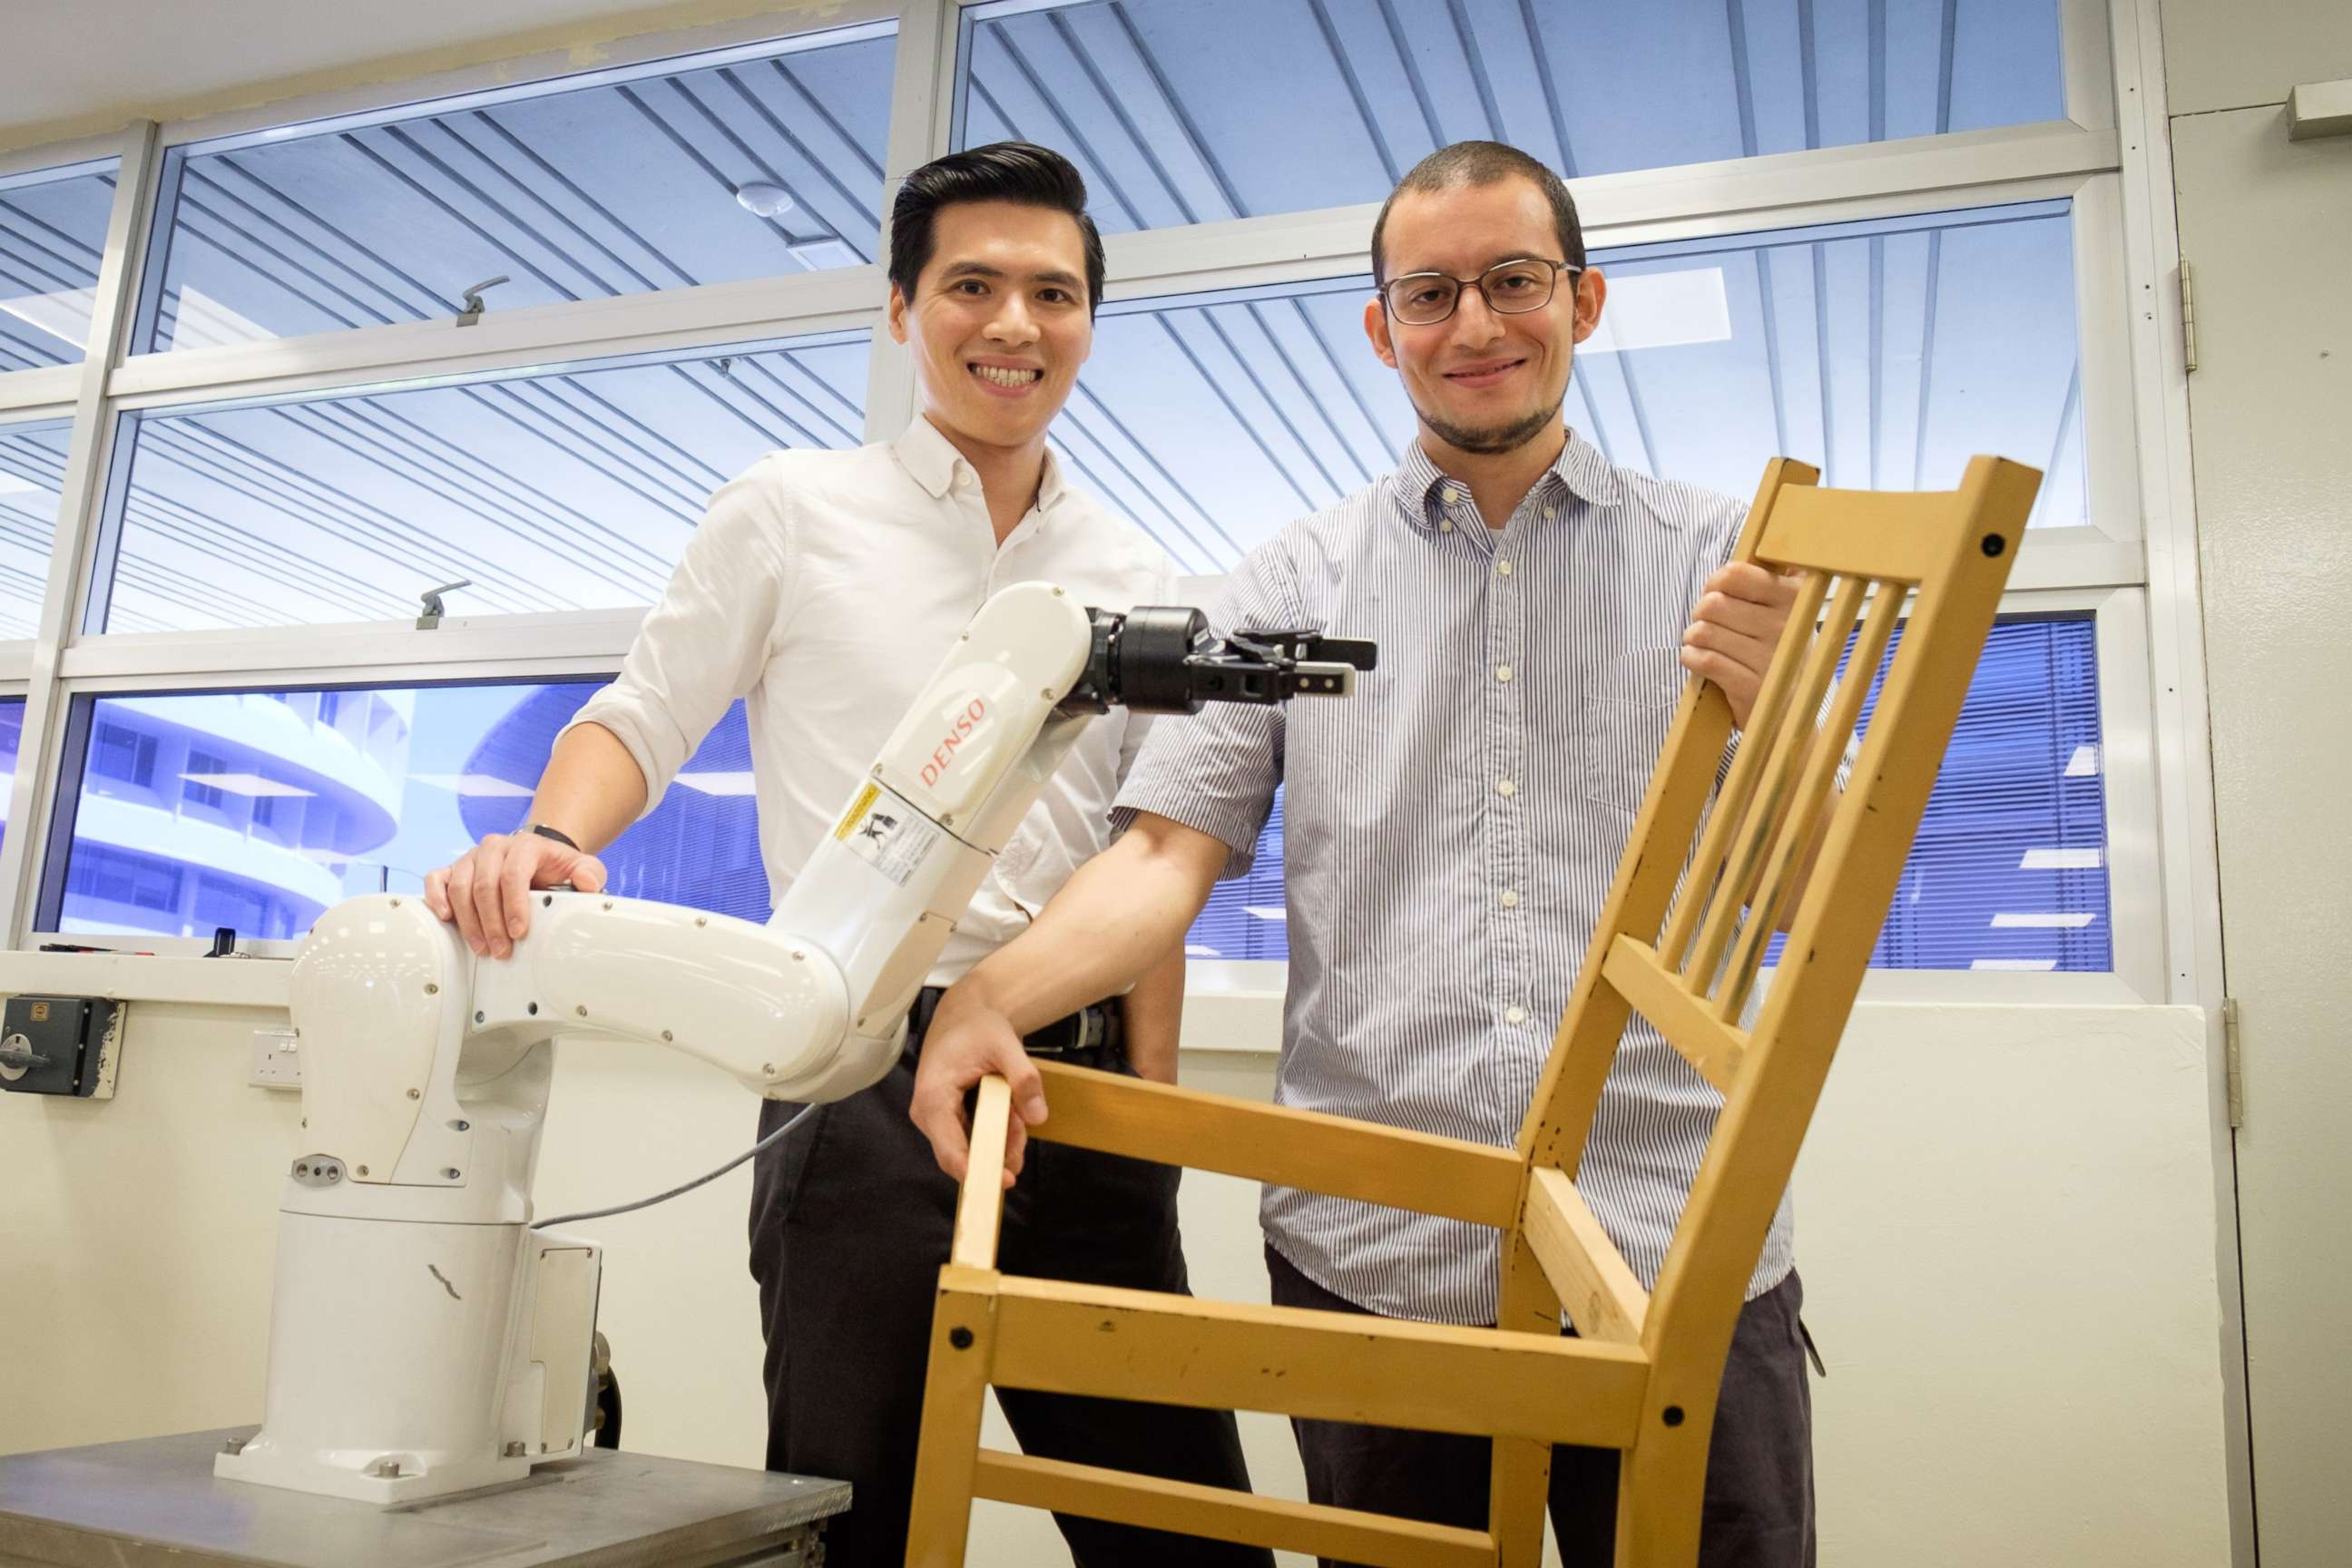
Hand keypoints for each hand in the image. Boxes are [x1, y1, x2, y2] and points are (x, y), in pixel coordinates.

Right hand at [423, 832, 607, 959]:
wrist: (537, 855)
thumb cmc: (555, 866)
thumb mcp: (579, 867)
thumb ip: (589, 873)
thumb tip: (588, 883)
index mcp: (524, 846)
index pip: (513, 873)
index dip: (514, 905)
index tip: (518, 932)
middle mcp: (494, 847)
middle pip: (484, 885)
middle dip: (491, 922)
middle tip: (500, 950)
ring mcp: (470, 857)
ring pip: (460, 886)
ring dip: (468, 921)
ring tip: (481, 947)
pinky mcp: (453, 868)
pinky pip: (436, 879)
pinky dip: (436, 898)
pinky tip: (446, 918)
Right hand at [909, 986, 1048, 1187]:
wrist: (963, 1014)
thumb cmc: (976, 1027)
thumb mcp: (1005, 1046)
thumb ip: (1023, 1079)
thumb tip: (1038, 1116)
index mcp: (933, 1097)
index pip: (950, 1151)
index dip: (977, 1172)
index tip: (1004, 1182)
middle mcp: (927, 1113)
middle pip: (963, 1154)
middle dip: (998, 1151)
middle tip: (1022, 1134)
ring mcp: (935, 1118)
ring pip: (970, 1148)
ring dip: (1000, 1140)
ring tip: (1019, 1114)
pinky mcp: (945, 1118)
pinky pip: (972, 1136)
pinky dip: (996, 1131)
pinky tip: (1011, 1115)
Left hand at [1679, 562, 1800, 728]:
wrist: (1792, 714)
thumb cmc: (1780, 654)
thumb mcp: (1789, 612)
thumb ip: (1774, 578)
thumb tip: (1761, 545)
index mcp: (1792, 599)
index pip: (1735, 573)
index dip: (1715, 582)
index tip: (1716, 593)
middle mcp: (1784, 626)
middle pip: (1712, 604)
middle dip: (1699, 613)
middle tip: (1706, 623)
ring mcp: (1768, 658)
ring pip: (1703, 632)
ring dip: (1692, 637)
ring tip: (1702, 643)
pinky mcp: (1750, 687)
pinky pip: (1702, 660)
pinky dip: (1691, 658)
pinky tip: (1697, 660)